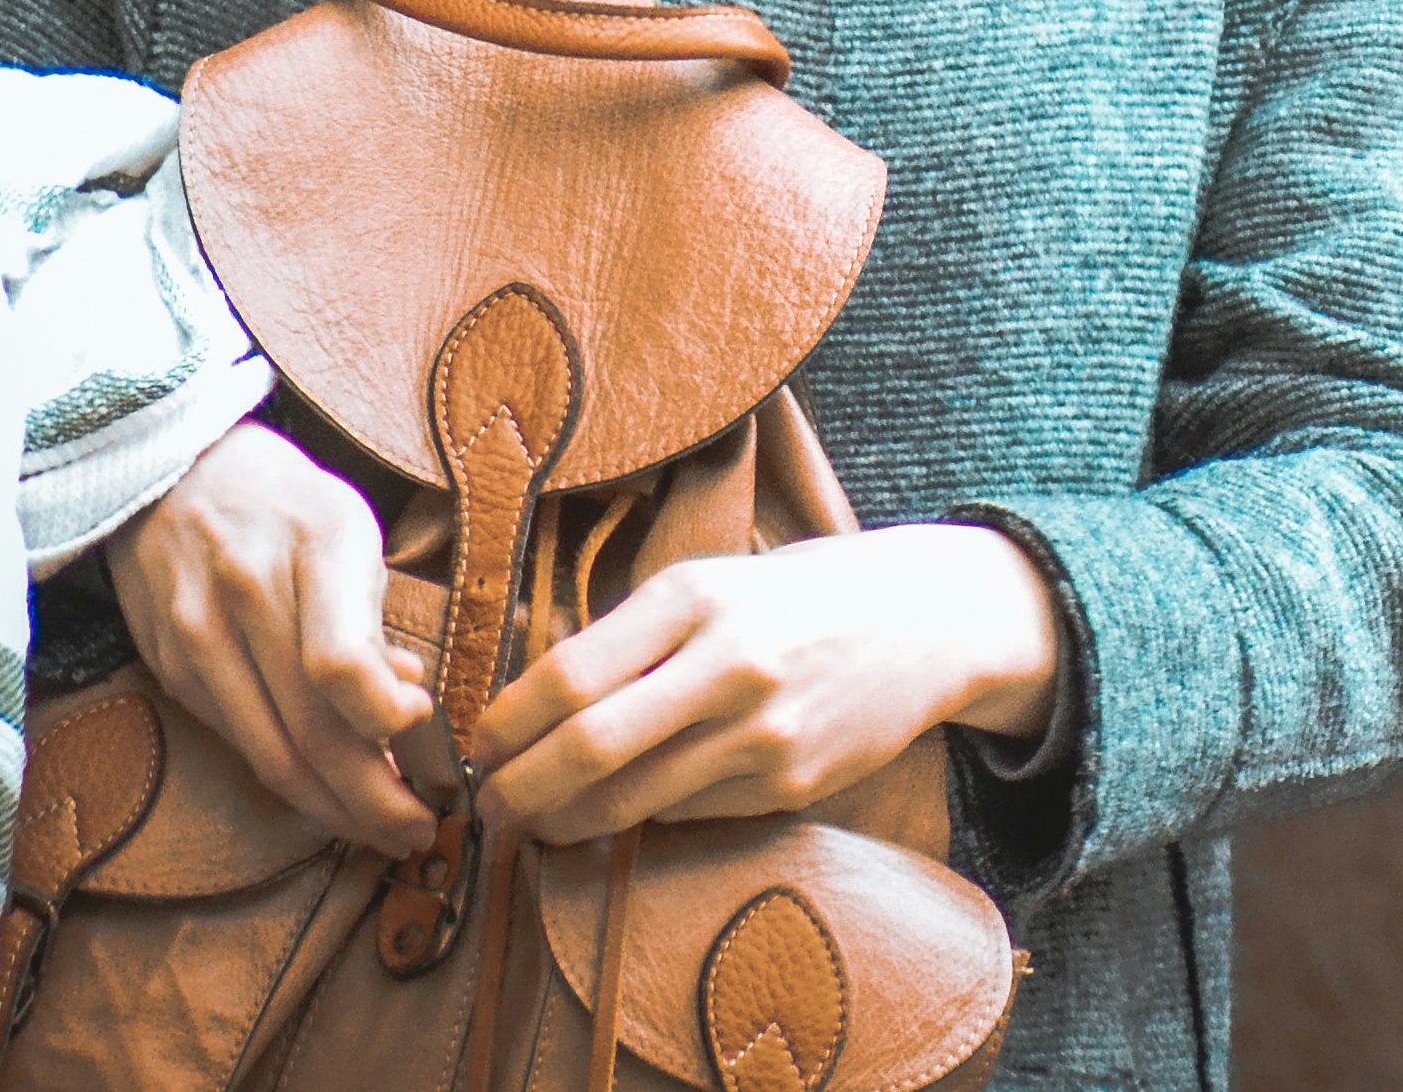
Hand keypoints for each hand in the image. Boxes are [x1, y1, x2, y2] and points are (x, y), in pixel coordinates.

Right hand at [101, 415, 435, 848]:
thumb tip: (405, 705)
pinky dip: (290, 777)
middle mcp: (244, 596)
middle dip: (374, 800)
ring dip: (334, 810)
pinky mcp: (171, 670)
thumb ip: (375, 622)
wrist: (175, 475)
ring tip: (384, 827)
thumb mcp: (352, 531)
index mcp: (310, 547)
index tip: (425, 729)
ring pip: (270, 756)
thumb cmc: (287, 506)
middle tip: (420, 828)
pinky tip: (328, 789)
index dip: (388, 719)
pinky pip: (240, 743)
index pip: (340, 664)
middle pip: (310, 732)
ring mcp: (197, 639)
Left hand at [469, 524, 1059, 846]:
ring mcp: (763, 730)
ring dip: (567, 820)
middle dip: (519, 787)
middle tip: (487, 805)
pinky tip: (614, 817)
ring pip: (632, 798)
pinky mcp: (791, 782)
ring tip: (536, 821)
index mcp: (694, 596)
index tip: (478, 743)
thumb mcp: (714, 581)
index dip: (506, 722)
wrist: (925, 620)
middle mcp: (727, 662)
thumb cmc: (797, 595)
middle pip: (588, 746)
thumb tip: (532, 697)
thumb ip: (634, 632)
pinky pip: (689, 814)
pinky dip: (639, 821)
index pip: (568, 674)